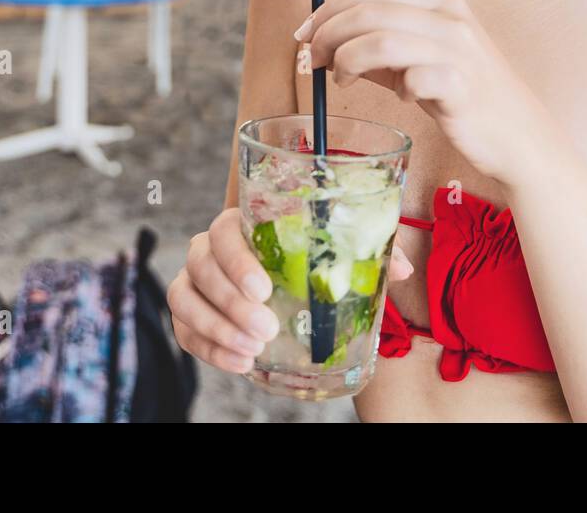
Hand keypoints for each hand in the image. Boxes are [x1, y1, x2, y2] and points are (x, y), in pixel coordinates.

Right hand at [169, 208, 413, 373]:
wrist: (285, 287)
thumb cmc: (309, 262)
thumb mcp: (338, 254)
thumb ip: (365, 253)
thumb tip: (401, 267)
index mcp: (244, 224)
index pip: (224, 229)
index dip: (238, 258)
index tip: (263, 287)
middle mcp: (211, 248)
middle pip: (201, 265)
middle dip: (231, 301)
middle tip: (266, 329)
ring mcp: (195, 281)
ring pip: (184, 299)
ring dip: (217, 327)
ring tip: (254, 349)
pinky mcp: (189, 314)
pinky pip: (184, 331)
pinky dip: (209, 349)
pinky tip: (241, 362)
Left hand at [296, 0, 566, 189]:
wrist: (519, 136)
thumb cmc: (465, 98)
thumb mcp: (422, 62)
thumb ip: (381, 50)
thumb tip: (327, 43)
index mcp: (440, 4)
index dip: (331, 8)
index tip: (306, 33)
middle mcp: (451, 20)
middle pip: (371, 11)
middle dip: (330, 33)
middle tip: (314, 59)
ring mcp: (460, 51)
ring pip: (384, 40)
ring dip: (349, 59)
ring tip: (341, 79)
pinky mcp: (463, 86)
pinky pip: (415, 78)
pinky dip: (398, 88)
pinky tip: (404, 99)